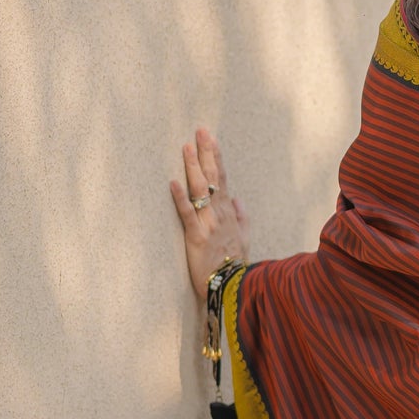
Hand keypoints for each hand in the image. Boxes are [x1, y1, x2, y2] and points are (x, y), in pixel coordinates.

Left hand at [170, 127, 249, 299]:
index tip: (210, 138)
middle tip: (200, 130)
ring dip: (193, 168)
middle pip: (214, 178)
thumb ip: (242, 218)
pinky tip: (173, 182)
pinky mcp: (197, 237)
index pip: (223, 179)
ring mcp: (209, 224)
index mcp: (229, 213)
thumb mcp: (244, 239)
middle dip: (206, 153)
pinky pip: (187, 214)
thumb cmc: (237, 265)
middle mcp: (220, 214)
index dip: (216, 158)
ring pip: (201, 190)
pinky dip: (180, 198)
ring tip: (186, 147)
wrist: (234, 288)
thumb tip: (239, 199)